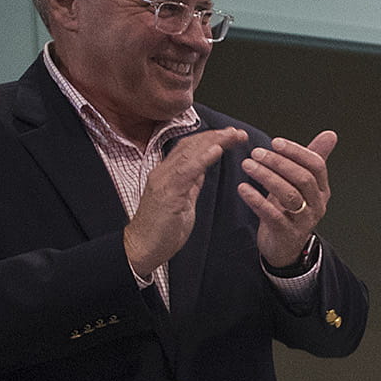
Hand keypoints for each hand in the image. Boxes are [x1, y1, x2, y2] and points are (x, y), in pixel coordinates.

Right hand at [125, 127, 247, 276]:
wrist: (142, 248)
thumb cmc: (162, 229)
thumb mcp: (182, 201)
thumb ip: (190, 183)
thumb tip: (202, 169)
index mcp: (167, 174)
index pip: (189, 149)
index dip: (210, 139)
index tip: (230, 135)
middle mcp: (163, 172)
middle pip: (191, 146)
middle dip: (216, 136)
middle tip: (237, 132)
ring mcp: (164, 181)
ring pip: (189, 154)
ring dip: (213, 142)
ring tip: (232, 135)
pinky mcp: (167, 193)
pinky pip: (186, 172)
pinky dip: (202, 158)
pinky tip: (216, 149)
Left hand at [239, 130, 337, 269]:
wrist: (284, 246)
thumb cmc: (290, 210)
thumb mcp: (302, 183)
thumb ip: (313, 158)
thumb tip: (330, 135)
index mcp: (321, 190)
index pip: (316, 166)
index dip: (296, 152)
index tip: (275, 142)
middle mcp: (316, 205)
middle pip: (303, 179)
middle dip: (278, 163)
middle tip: (256, 153)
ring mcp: (303, 221)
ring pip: (289, 195)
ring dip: (266, 177)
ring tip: (247, 165)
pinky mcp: (286, 233)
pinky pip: (272, 215)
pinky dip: (256, 200)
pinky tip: (243, 188)